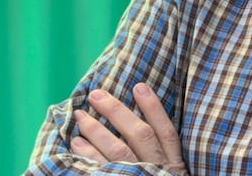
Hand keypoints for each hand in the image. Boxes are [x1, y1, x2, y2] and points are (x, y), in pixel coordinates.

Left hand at [70, 83, 188, 175]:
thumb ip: (160, 157)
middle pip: (139, 135)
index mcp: (174, 167)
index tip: (139, 86)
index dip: (154, 108)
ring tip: (80, 118)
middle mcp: (159, 172)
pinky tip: (77, 145)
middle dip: (117, 112)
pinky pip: (103, 173)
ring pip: (119, 153)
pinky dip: (89, 156)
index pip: (166, 132)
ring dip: (97, 132)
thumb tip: (137, 128)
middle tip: (95, 95)